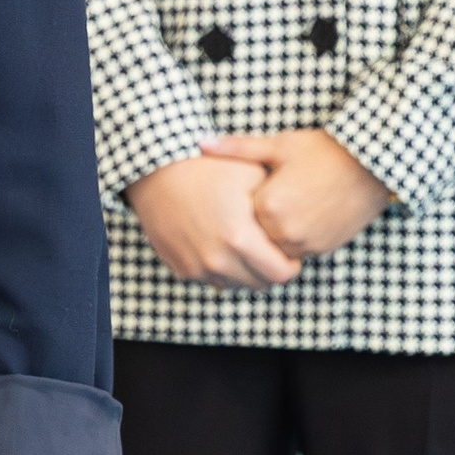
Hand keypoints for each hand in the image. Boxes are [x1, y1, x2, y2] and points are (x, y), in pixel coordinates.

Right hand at [126, 150, 298, 286]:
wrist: (155, 174)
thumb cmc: (208, 169)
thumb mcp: (250, 174)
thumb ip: (278, 202)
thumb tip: (298, 219)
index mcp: (240, 238)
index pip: (282, 273)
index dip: (292, 264)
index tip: (290, 252)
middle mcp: (218, 260)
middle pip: (260, 284)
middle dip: (271, 270)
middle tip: (270, 249)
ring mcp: (198, 268)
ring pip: (236, 284)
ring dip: (246, 271)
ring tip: (245, 245)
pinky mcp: (182, 269)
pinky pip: (212, 279)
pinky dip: (222, 268)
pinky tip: (221, 244)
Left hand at [212, 129, 390, 263]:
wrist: (374, 164)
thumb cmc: (325, 150)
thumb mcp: (279, 145)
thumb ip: (237, 148)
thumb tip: (200, 142)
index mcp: (269, 206)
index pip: (239, 214)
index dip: (245, 199)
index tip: (254, 185)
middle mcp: (285, 232)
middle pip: (255, 234)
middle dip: (258, 219)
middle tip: (277, 194)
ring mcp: (306, 244)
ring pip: (276, 246)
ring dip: (276, 232)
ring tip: (291, 203)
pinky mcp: (324, 250)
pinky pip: (298, 252)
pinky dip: (296, 239)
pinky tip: (305, 213)